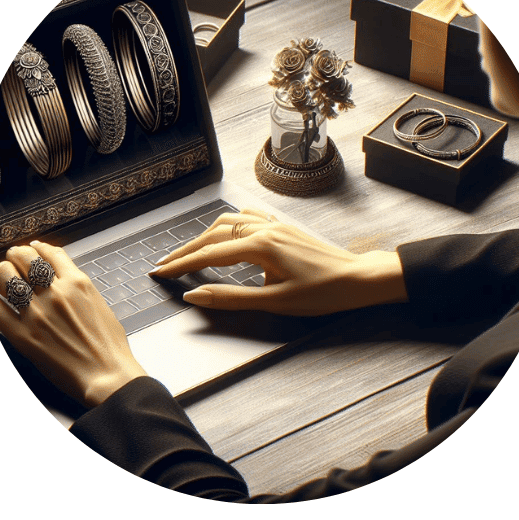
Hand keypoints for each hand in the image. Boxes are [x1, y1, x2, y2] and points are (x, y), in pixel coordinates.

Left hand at [0, 240, 146, 406]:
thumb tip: (64, 276)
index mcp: (78, 283)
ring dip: (2, 274)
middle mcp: (56, 293)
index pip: (50, 252)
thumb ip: (79, 287)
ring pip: (5, 277)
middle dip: (16, 256)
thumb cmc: (108, 346)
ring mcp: (37, 313)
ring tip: (4, 278)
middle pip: (23, 258)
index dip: (38, 248)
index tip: (33, 248)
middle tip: (14, 260)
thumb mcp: (99, 304)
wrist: (106, 375)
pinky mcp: (23, 335)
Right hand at [150, 209, 407, 315]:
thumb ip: (231, 298)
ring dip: (205, 235)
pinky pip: (248, 218)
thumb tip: (196, 295)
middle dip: (186, 249)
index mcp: (260, 246)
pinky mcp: (284, 228)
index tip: (159, 273)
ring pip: (229, 222)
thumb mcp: (274, 301)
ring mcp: (275, 225)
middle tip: (164, 264)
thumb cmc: (323, 293)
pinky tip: (225, 230)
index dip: (181, 265)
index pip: (209, 255)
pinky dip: (228, 224)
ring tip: (189, 251)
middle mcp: (265, 229)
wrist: (359, 279)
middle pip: (214, 234)